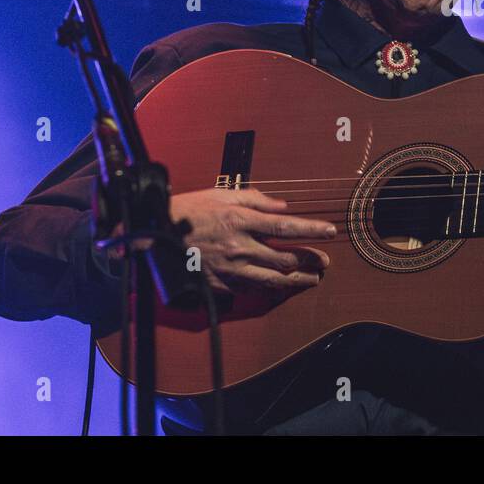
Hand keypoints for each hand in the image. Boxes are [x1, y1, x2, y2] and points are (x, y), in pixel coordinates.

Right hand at [168, 187, 336, 296]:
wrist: (154, 234)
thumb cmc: (188, 211)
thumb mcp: (221, 195)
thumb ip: (255, 199)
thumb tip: (282, 206)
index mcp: (241, 221)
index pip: (286, 226)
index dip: (311, 230)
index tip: (330, 231)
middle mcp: (239, 247)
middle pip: (285, 257)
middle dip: (310, 260)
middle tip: (324, 262)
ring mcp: (230, 268)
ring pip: (272, 279)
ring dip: (296, 280)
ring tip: (312, 279)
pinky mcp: (220, 284)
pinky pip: (250, 288)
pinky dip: (269, 287)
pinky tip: (280, 285)